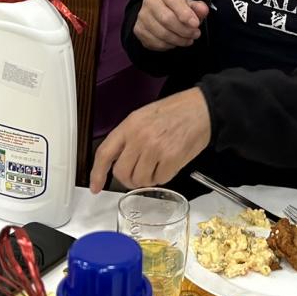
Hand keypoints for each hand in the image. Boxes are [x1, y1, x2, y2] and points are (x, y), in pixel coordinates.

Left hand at [89, 88, 211, 193]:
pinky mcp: (171, 159)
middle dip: (128, 179)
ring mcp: (155, 149)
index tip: (95, 186)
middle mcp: (139, 137)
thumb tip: (117, 161)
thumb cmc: (174, 112)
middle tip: (138, 174)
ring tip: (157, 165)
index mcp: (129, 125)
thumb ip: (128, 137)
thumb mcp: (143, 116)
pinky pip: (160, 180)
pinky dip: (163, 177)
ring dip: (147, 179)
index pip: (104, 153)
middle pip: (121, 172)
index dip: (97, 173)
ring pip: (140, 180)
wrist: (201, 109)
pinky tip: (169, 164)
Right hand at [133, 0, 207, 50]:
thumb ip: (197, 7)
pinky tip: (176, 42)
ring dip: (179, 40)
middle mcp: (150, 1)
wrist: (157, 12)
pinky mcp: (138, 30)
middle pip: (166, 19)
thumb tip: (203, 10)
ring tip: (188, 40)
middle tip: (196, 34)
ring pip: (161, 33)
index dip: (185, 14)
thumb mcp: (188, 3)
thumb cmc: (176, 7)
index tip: (196, 24)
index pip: (173, 0)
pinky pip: (155, 42)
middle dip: (184, 30)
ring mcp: (142, 16)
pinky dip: (169, 45)